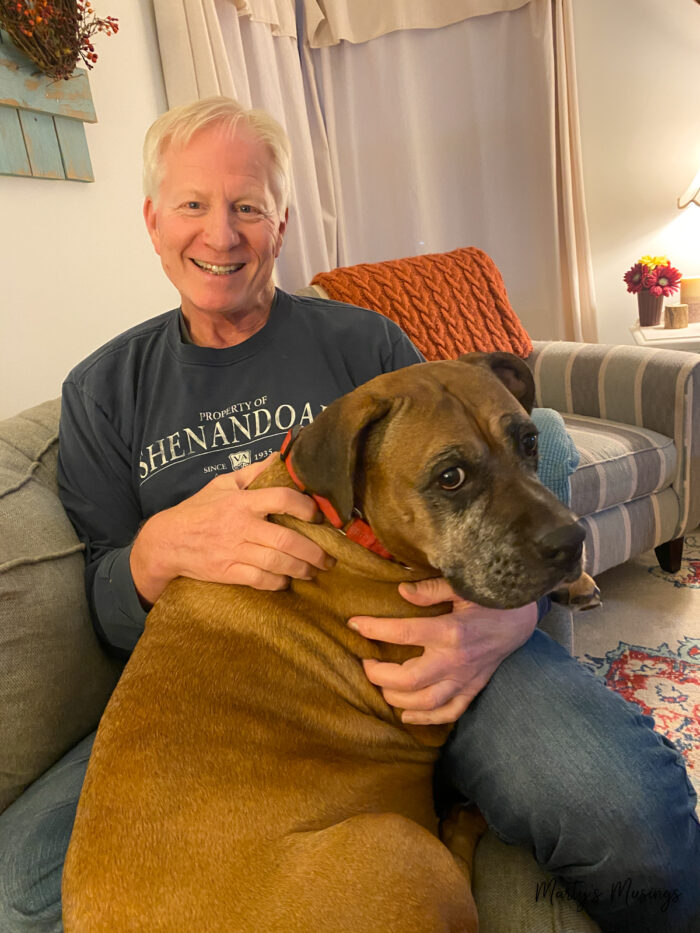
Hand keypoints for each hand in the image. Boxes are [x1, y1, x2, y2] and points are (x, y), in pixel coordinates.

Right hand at [130, 457, 332, 605]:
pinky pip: (260, 580)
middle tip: (328, 557)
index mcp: (241, 501)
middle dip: (313, 551)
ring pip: (277, 563)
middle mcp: (240, 526)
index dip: (305, 507)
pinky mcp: (228, 572)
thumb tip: (280, 457)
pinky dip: (278, 582)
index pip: (281, 499)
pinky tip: (287, 580)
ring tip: (315, 571)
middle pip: (286, 539)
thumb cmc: (199, 509)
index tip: (318, 516)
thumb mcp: (223, 483)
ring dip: (302, 569)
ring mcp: (234, 551)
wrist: (167, 541)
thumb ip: (253, 471)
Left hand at [348, 578, 536, 724]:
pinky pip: (448, 712)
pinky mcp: (473, 689)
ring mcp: (465, 679)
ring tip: (382, 686)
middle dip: (379, 674)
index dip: (373, 628)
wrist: (522, 619)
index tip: (354, 624)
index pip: (402, 632)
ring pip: (424, 702)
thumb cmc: (490, 599)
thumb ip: (431, 590)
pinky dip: (426, 719)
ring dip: (397, 698)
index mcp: (449, 631)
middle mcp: (455, 660)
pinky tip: (407, 715)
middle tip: (365, 663)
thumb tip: (401, 591)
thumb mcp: (462, 587)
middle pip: (407, 679)